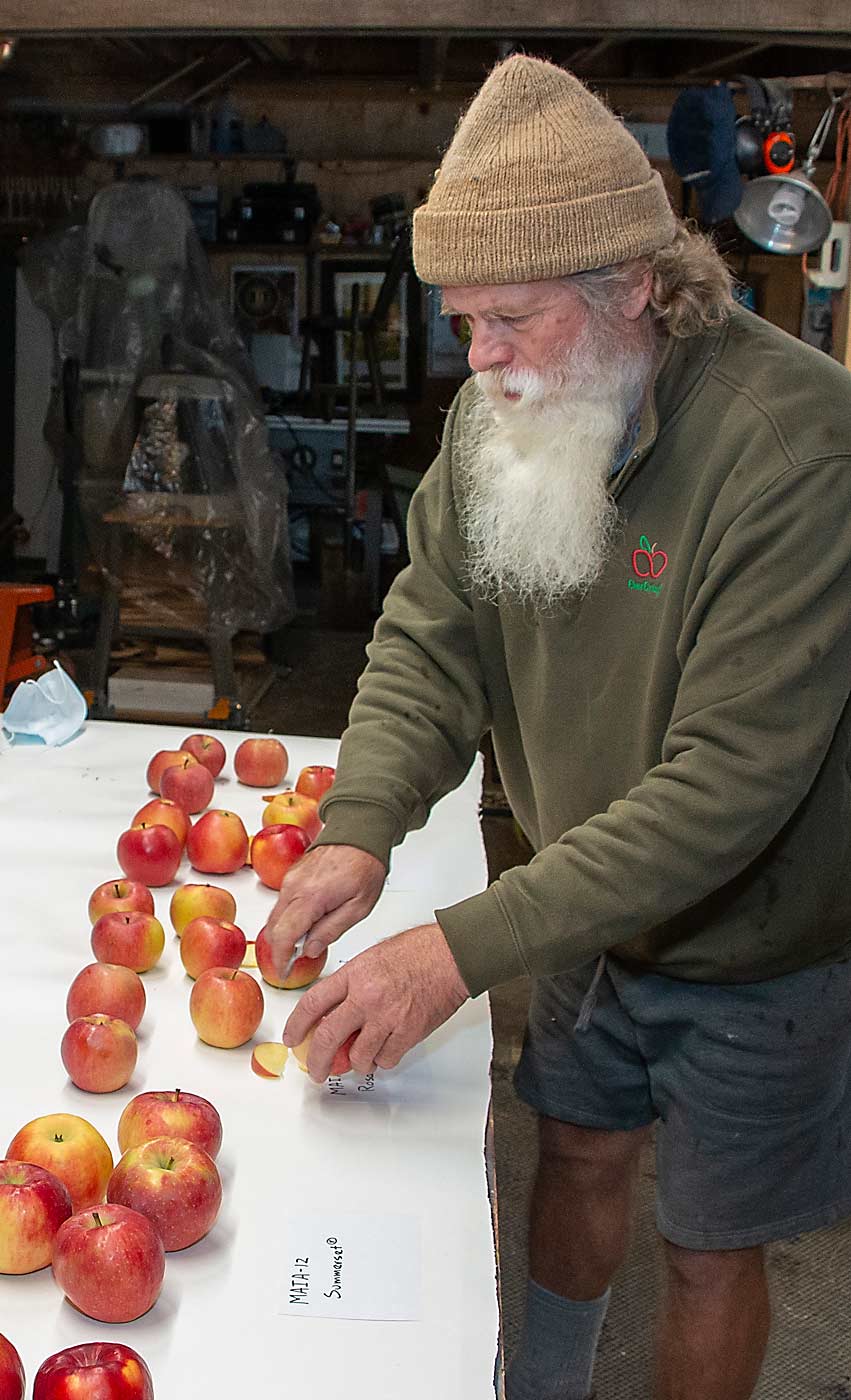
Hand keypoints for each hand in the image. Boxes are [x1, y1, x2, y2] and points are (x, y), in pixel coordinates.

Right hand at [263, 844, 385, 977]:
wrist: (360, 832)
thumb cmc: (365, 866)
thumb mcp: (358, 907)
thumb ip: (331, 931)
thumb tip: (309, 950)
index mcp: (310, 897)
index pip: (284, 936)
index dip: (281, 959)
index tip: (284, 972)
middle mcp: (293, 887)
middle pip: (274, 929)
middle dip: (280, 950)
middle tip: (295, 964)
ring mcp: (289, 880)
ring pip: (275, 916)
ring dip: (284, 934)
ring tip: (305, 944)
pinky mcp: (291, 875)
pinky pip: (281, 904)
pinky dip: (287, 919)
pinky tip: (305, 924)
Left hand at [282, 922, 469, 1080]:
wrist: (450, 955)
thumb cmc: (417, 951)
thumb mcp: (371, 958)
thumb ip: (351, 984)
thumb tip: (334, 1009)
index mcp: (354, 975)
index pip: (313, 1004)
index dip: (297, 1025)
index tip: (292, 1037)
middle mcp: (366, 997)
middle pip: (328, 1038)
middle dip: (317, 1060)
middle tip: (316, 1070)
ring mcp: (387, 1017)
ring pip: (359, 1057)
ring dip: (358, 1062)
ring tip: (361, 1057)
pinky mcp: (408, 1032)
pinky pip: (386, 1059)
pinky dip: (383, 1060)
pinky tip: (386, 1049)